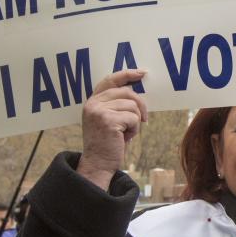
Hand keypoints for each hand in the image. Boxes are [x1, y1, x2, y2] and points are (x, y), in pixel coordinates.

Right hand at [78, 69, 147, 189]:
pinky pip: (133, 118)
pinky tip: (125, 138)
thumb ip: (115, 105)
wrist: (98, 164)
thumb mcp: (107, 120)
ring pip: (132, 106)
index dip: (126, 74)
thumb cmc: (107, 144)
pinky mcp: (108, 120)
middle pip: (127, 92)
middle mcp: (93, 104)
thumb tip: (137, 92)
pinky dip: (134, 130)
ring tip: (125, 134)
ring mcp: (99, 111)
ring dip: (135, 122)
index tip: (142, 73)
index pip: (110, 80)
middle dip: (140, 106)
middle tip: (143, 120)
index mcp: (92, 102)